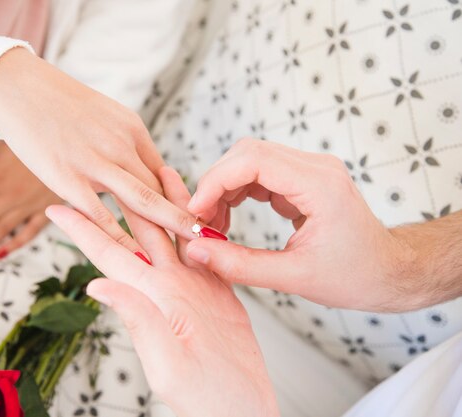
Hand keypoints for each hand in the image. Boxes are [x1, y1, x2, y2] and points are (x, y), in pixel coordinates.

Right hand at [0, 48, 202, 254]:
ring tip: (189, 255)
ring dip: (167, 231)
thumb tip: (140, 168)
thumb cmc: (59, 105)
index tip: (199, 221)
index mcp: (133, 129)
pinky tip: (134, 258)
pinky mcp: (68, 177)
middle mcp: (122, 145)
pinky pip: (100, 215)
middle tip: (211, 243)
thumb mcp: (104, 115)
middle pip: (162, 189)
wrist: (18, 87)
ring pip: (142, 203)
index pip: (164, 172)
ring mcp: (96, 162)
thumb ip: (124, 143)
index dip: (183, 200)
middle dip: (188, 219)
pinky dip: (120, 239)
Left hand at [46, 167, 278, 416]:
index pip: (107, 255)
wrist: (241, 405)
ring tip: (153, 169)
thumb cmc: (206, 396)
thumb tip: (96, 284)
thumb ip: (137, 320)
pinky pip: (203, 246)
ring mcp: (191, 286)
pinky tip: (191, 206)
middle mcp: (167, 286)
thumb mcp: (167, 362)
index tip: (55, 206)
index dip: (81, 230)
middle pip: (138, 232)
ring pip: (171, 232)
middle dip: (121, 198)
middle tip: (106, 167)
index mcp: (150, 298)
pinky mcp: (216, 288)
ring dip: (162, 200)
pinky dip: (196, 221)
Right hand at [186, 138, 421, 312]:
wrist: (389, 271)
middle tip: (199, 222)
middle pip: (247, 154)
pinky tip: (229, 221)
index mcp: (319, 185)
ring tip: (213, 226)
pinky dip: (236, 193)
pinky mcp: (303, 179)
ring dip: (223, 189)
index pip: (253, 160)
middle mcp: (315, 167)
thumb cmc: (354, 276)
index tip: (195, 212)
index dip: (215, 181)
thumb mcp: (293, 277)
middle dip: (215, 184)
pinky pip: (259, 174)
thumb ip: (240, 265)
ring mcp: (310, 170)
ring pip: (249, 161)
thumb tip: (195, 251)